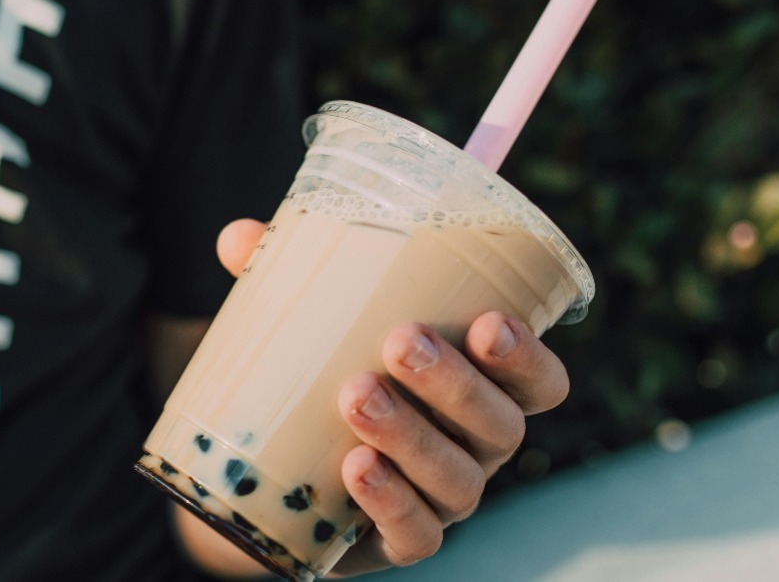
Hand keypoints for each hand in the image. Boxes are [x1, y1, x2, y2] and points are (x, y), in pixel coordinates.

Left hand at [217, 219, 568, 576]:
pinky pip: (416, 534)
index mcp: (479, 390)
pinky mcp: (399, 542)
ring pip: (457, 479)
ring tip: (356, 394)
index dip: (527, 358)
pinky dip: (390, 502)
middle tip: (401, 342)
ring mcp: (441, 500)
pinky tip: (356, 468)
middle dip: (455, 384)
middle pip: (498, 425)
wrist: (279, 482)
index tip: (489, 322)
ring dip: (412, 436)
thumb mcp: (312, 329)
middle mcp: (474, 448)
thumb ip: (286, 281)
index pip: (538, 383)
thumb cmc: (323, 380)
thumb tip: (239, 236)